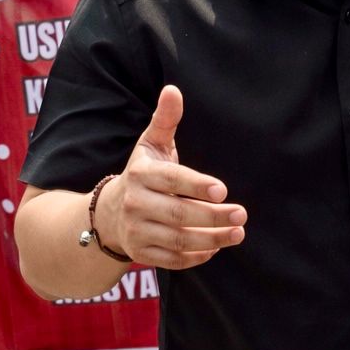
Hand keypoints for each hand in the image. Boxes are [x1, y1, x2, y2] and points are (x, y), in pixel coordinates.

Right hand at [95, 85, 245, 269]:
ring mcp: (137, 231)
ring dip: (211, 239)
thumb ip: (165, 119)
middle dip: (212, 216)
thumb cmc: (143, 173)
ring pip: (178, 240)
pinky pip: (171, 259)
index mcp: (141, 173)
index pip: (172, 180)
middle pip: (178, 213)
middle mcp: (135, 203)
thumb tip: (173, 90)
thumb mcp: (151, 144)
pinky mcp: (141, 252)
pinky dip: (195, 257)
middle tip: (241, 214)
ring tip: (238, 233)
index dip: (197, 185)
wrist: (108, 213)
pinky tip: (216, 248)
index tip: (223, 190)